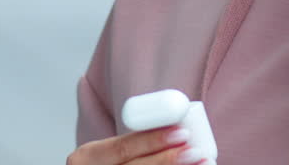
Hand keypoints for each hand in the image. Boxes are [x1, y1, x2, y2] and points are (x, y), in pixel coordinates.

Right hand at [68, 125, 205, 164]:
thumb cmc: (112, 164)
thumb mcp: (110, 152)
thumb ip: (135, 142)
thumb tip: (179, 127)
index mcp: (86, 158)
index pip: (121, 147)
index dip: (153, 140)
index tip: (182, 133)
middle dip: (168, 160)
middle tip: (196, 151)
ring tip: (202, 164)